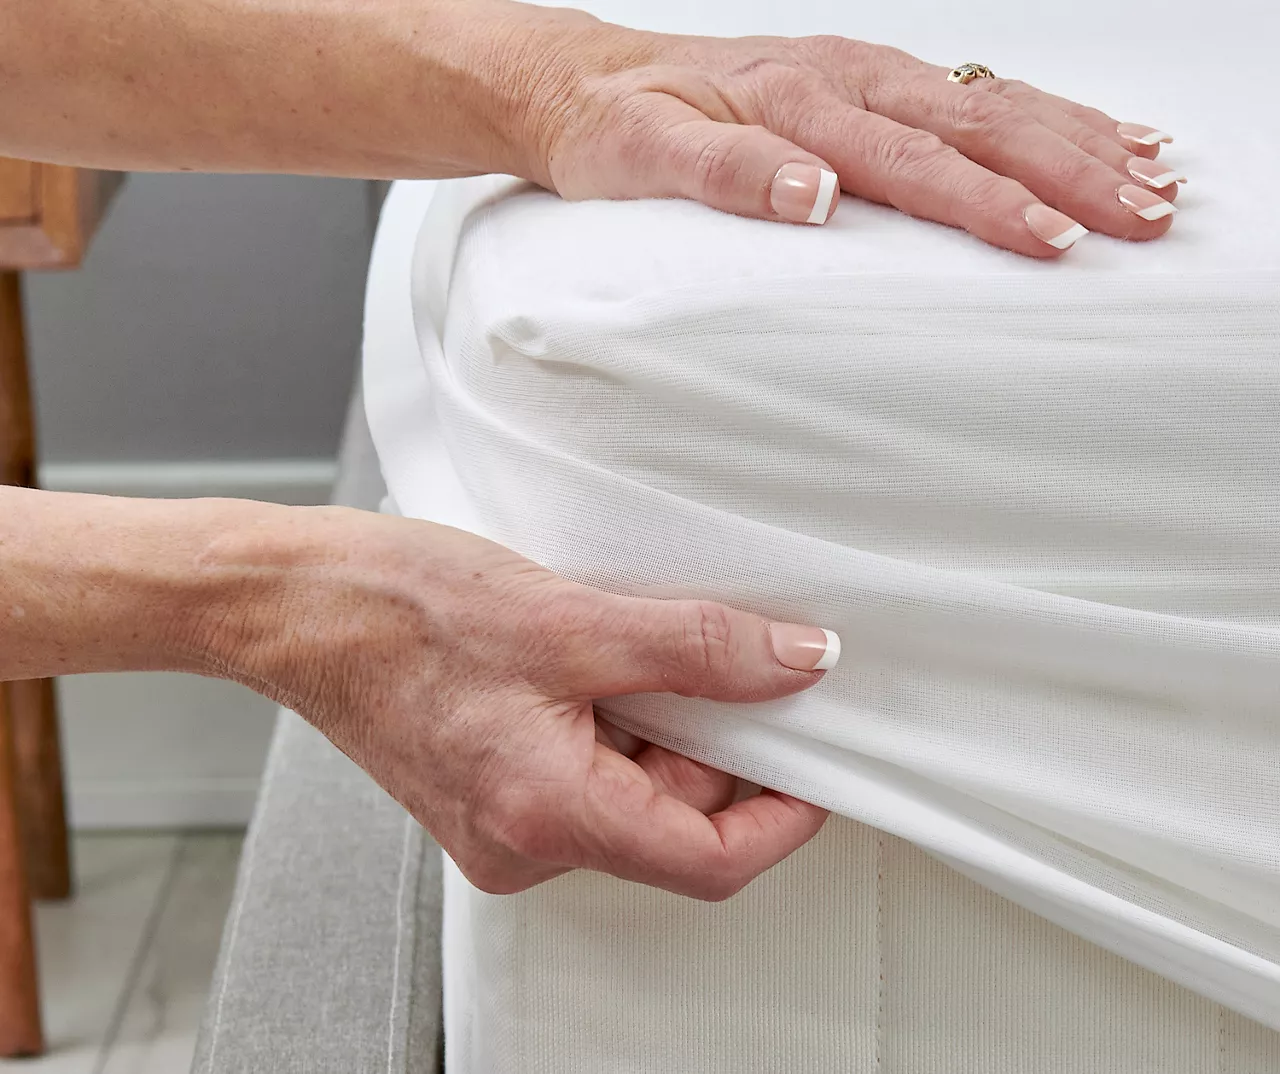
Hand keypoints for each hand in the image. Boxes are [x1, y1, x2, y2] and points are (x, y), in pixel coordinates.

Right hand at [211, 508, 839, 898]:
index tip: (821, 762)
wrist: (298, 604)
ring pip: (634, 796)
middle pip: (676, 823)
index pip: (710, 861)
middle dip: (716, 746)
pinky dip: (618, 723)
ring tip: (629, 646)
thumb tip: (796, 663)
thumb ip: (700, 647)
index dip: (785, 815)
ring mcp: (505, 822)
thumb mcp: (573, 618)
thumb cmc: (399, 611)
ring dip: (662, 726)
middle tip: (722, 659)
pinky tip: (596, 662)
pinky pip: (589, 775)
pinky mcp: (493, 792)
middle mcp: (525, 842)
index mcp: (548, 817)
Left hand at [517, 10, 1180, 254]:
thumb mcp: (649, 154)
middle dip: (1070, 170)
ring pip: (989, 99)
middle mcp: (846, 78)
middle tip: (1143, 215)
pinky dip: (1036, 112)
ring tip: (1149, 173)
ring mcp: (861, 74)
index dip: (992, 203)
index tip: (1054, 241)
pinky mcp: (862, 81)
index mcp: (802, 100)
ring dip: (1074, 137)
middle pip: (980, 121)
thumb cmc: (617, 123)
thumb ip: (730, 174)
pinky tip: (1080, 131)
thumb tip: (816, 195)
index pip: (917, 160)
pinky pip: (967, 92)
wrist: (582, 80)